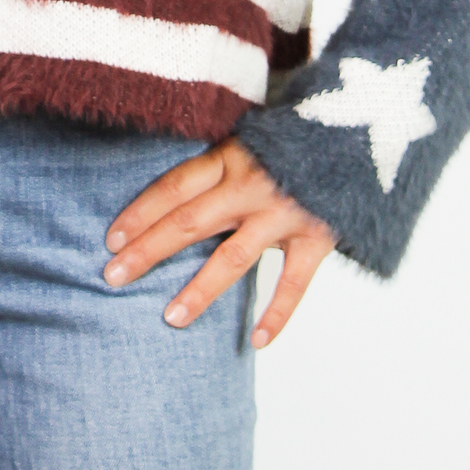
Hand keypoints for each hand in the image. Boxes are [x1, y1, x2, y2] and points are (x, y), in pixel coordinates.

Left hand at [102, 138, 335, 346]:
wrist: (358, 128)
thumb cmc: (291, 138)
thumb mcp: (248, 137)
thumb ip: (217, 166)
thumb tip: (170, 198)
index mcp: (230, 157)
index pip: (174, 188)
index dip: (140, 213)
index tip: (111, 240)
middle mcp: (251, 185)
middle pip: (189, 222)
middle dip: (148, 251)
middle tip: (113, 276)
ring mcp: (284, 213)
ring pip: (233, 258)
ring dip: (200, 290)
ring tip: (171, 318)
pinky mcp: (317, 236)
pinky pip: (294, 283)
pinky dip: (277, 313)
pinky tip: (257, 341)